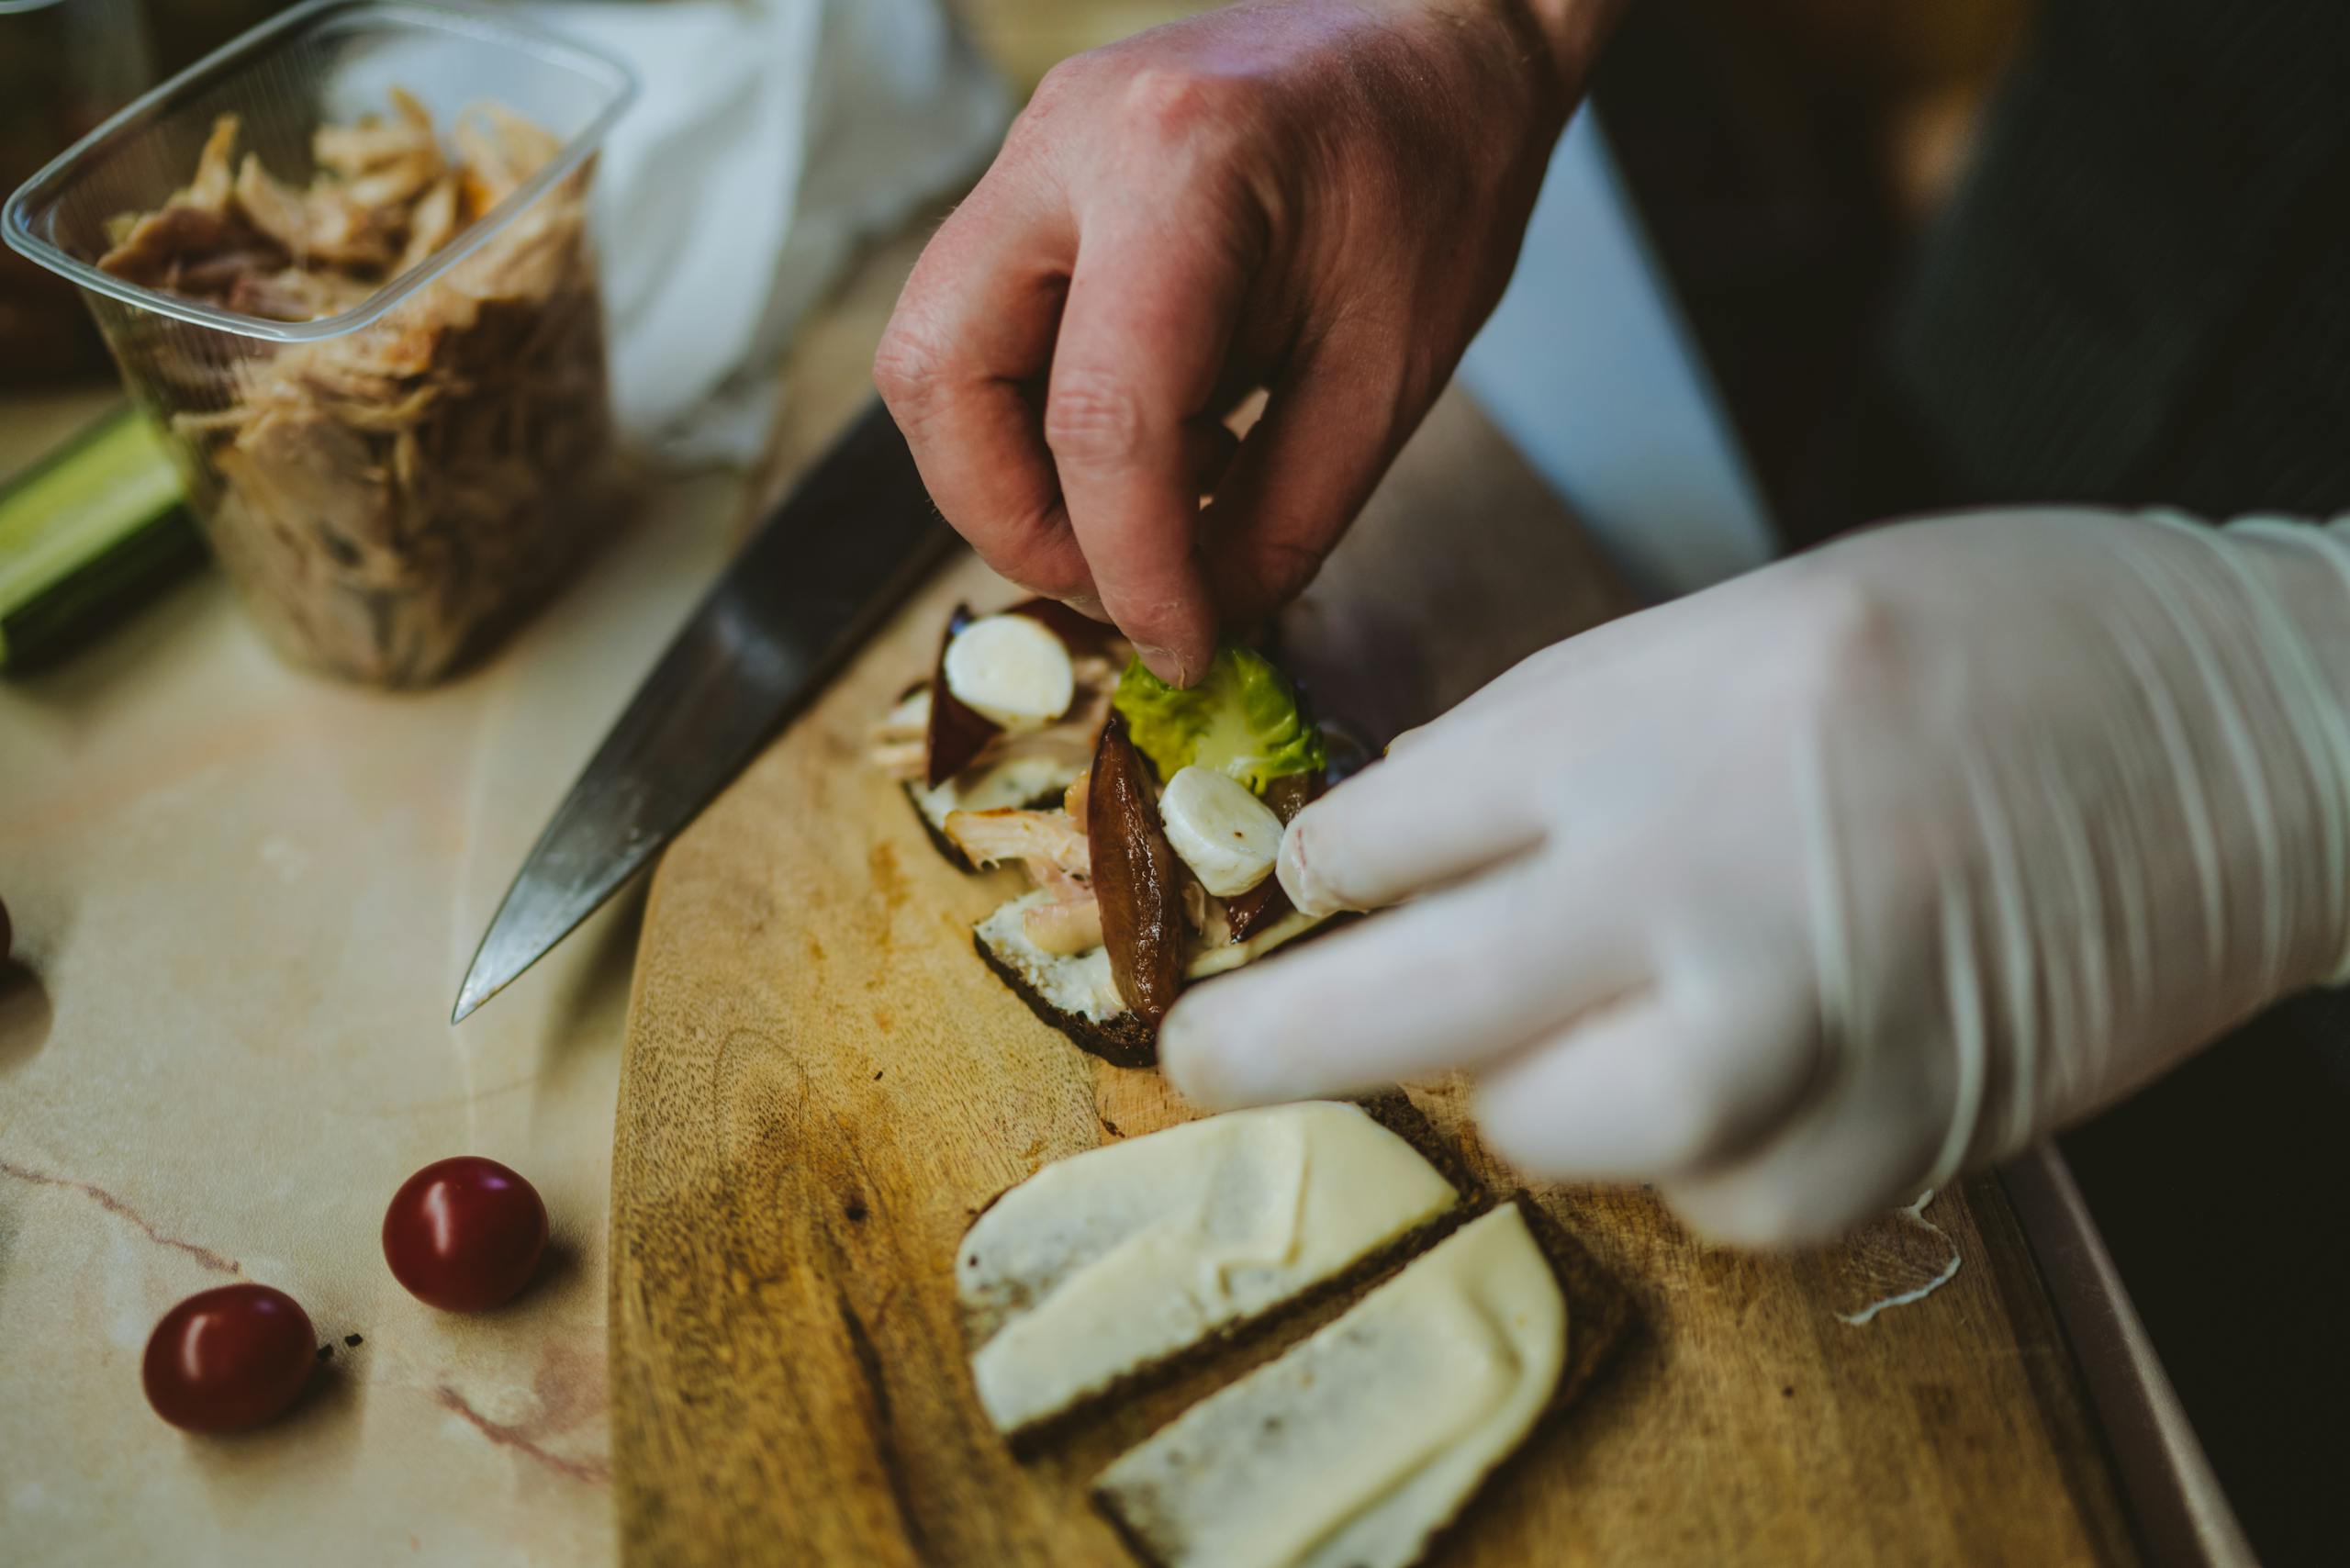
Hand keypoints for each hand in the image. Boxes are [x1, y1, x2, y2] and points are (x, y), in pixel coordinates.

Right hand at [875, 0, 1607, 683]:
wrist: (1436, 35)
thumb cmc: (1437, 173)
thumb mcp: (1389, 372)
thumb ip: (1283, 516)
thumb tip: (1200, 623)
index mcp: (1182, 168)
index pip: (1102, 417)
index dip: (1131, 567)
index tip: (1183, 645)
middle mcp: (1069, 143)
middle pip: (940, 376)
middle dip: (1010, 521)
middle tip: (1117, 586)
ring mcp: (1033, 148)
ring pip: (933, 356)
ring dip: (1009, 476)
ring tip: (1145, 512)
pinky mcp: (1030, 178)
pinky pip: (979, 327)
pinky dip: (1035, 420)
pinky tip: (1152, 440)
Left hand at [1160, 508, 2349, 1244]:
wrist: (2235, 723)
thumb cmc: (1978, 641)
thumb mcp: (1733, 623)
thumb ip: (1552, 737)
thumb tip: (1389, 837)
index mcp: (1653, 726)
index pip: (1390, 833)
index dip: (1321, 869)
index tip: (1299, 891)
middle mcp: (1706, 887)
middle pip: (1412, 1009)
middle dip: (1272, 1046)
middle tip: (1197, 1065)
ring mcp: (1804, 1031)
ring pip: (1559, 1135)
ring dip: (1525, 1094)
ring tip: (1573, 1024)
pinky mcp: (1898, 1138)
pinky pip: (1717, 1201)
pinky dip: (1691, 1152)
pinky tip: (1734, 1065)